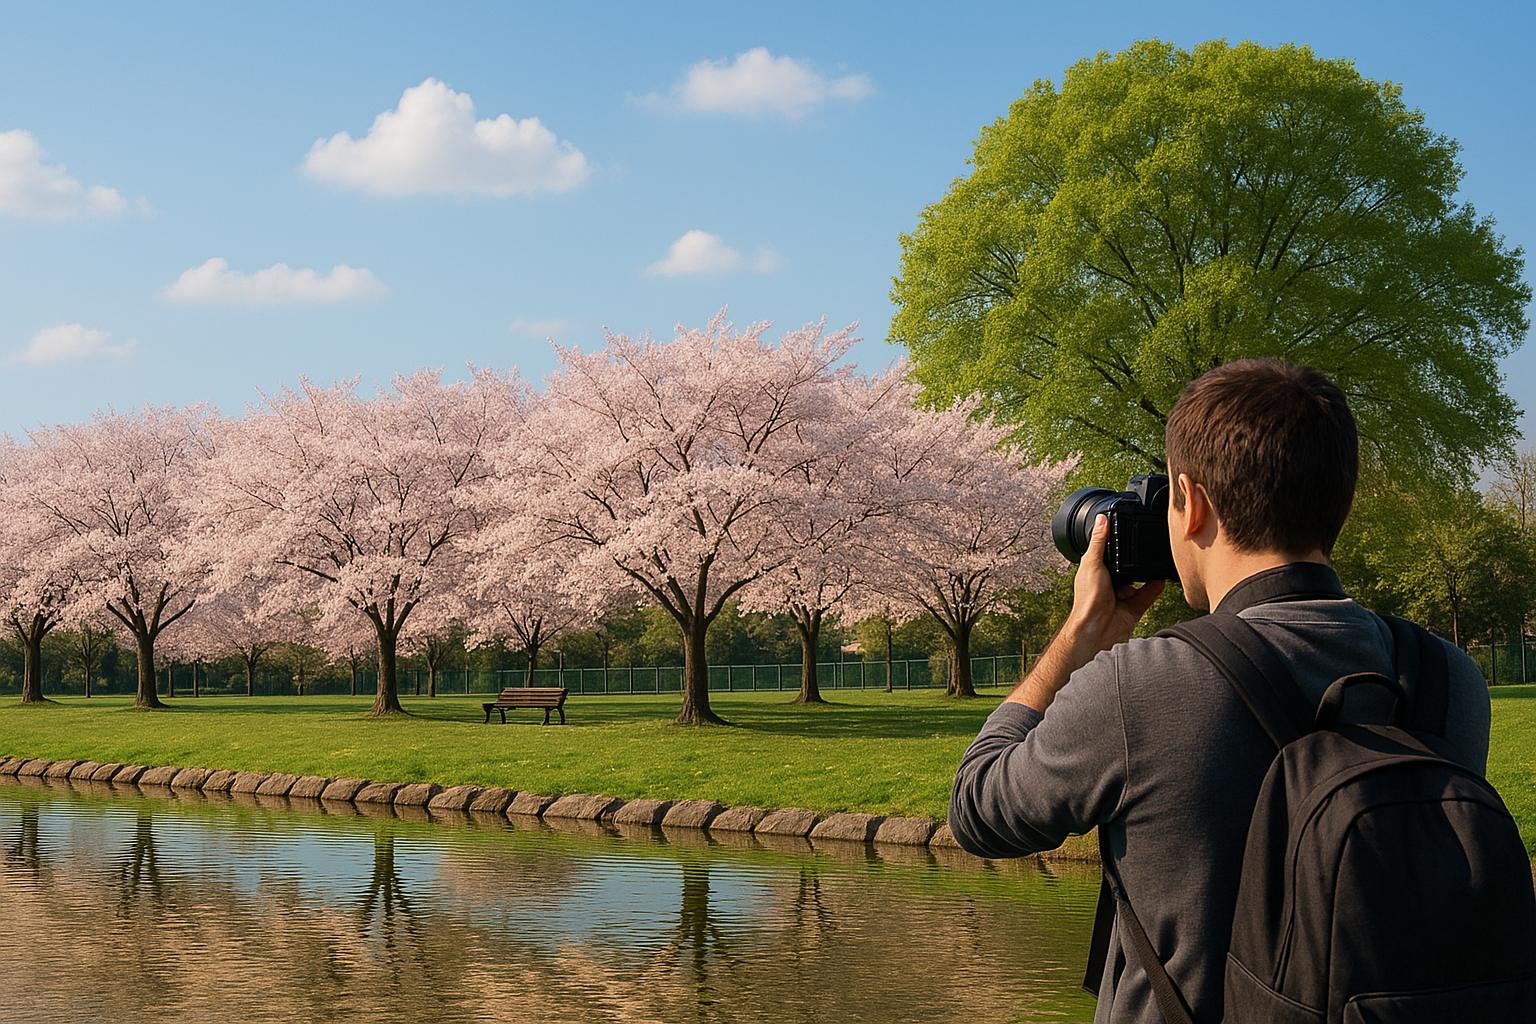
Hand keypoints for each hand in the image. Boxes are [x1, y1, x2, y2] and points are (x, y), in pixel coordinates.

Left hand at [1007, 514, 1164, 711]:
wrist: (1097, 630)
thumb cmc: (1088, 599)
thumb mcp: (1092, 563)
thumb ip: (1099, 542)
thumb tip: (1101, 519)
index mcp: (1096, 571)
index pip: (1107, 552)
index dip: (1116, 543)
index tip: (1127, 529)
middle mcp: (1109, 582)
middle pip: (1126, 566)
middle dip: (1135, 559)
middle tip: (1147, 543)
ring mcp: (1123, 595)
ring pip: (1140, 579)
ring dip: (1147, 571)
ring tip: (1157, 557)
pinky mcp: (1135, 607)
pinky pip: (1150, 593)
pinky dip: (1156, 586)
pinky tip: (1162, 577)